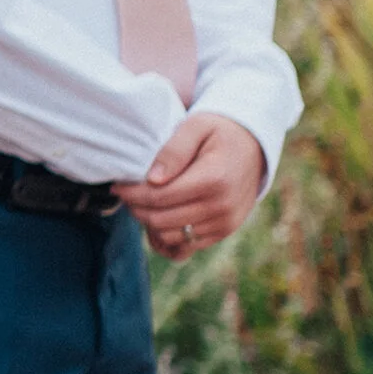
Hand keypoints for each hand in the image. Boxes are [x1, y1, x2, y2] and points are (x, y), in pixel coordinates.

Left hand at [114, 110, 265, 254]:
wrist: (254, 145)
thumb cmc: (219, 131)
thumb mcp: (196, 126)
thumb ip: (173, 151)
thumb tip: (152, 180)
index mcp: (214, 179)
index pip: (159, 197)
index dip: (132, 194)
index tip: (118, 186)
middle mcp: (222, 206)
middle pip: (161, 220)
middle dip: (137, 209)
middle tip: (127, 195)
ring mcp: (225, 223)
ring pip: (170, 237)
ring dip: (150, 224)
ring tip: (143, 203)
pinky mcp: (224, 232)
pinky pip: (186, 247)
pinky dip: (167, 237)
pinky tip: (158, 219)